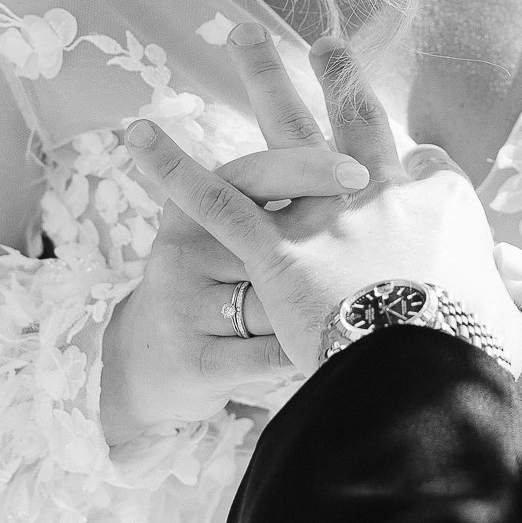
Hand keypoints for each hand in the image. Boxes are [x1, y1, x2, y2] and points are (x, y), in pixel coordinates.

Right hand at [99, 136, 371, 446]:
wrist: (152, 361)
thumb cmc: (213, 282)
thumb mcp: (224, 231)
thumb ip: (276, 192)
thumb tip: (364, 161)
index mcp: (192, 207)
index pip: (252, 175)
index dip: (307, 170)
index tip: (360, 175)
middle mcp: (182, 250)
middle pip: (265, 238)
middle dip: (323, 237)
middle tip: (369, 228)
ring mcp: (183, 305)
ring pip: (274, 302)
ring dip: (314, 309)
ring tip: (339, 310)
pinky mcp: (193, 359)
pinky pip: (268, 352)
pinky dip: (299, 352)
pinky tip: (321, 348)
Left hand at [124, 34, 521, 376]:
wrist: (423, 369)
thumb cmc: (474, 347)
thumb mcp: (508, 309)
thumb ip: (505, 289)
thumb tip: (506, 285)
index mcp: (438, 199)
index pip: (423, 165)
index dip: (412, 169)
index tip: (408, 172)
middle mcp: (379, 187)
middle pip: (357, 113)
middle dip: (339, 73)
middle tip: (323, 42)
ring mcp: (323, 212)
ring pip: (284, 130)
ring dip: (263, 77)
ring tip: (243, 34)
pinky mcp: (274, 247)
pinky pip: (214, 201)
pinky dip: (174, 169)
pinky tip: (141, 137)